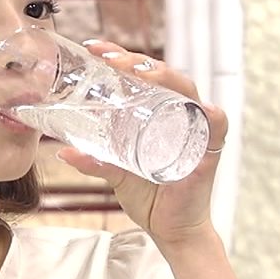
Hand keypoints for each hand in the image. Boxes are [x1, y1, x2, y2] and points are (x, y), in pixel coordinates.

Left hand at [57, 41, 228, 250]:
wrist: (170, 230)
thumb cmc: (149, 197)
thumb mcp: (116, 175)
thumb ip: (94, 161)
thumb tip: (63, 151)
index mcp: (157, 114)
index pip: (142, 76)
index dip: (121, 57)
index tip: (95, 48)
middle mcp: (178, 116)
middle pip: (164, 76)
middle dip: (137, 61)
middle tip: (110, 58)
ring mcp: (195, 131)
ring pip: (187, 93)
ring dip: (166, 78)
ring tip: (142, 72)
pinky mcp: (208, 153)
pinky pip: (216, 128)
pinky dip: (212, 117)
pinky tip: (204, 110)